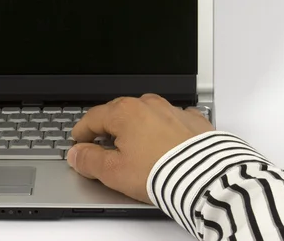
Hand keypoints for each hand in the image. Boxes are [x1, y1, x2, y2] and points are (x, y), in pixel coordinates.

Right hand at [67, 94, 213, 203]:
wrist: (206, 178)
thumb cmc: (161, 173)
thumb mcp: (114, 172)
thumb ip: (90, 161)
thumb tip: (77, 155)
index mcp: (124, 112)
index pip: (93, 118)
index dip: (82, 132)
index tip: (79, 142)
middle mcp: (148, 105)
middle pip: (118, 113)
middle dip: (108, 128)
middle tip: (102, 145)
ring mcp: (172, 110)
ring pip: (146, 115)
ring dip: (137, 128)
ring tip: (135, 149)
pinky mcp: (193, 121)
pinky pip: (172, 121)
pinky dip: (165, 130)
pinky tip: (164, 145)